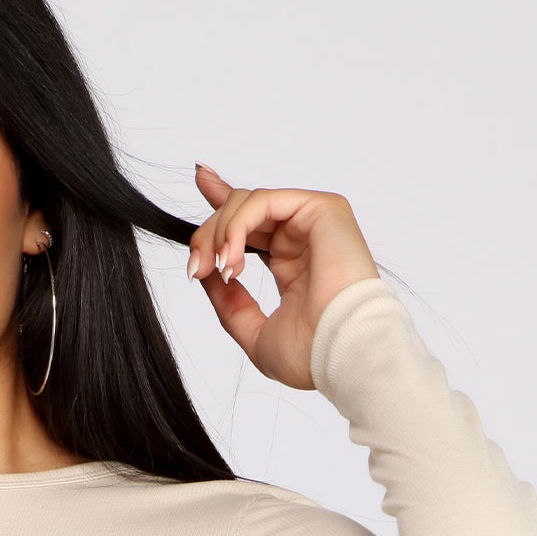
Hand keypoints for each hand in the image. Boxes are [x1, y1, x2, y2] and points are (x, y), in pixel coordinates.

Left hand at [185, 163, 379, 390]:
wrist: (340, 354)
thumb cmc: (310, 355)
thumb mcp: (252, 330)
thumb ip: (228, 303)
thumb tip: (205, 273)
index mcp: (291, 263)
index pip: (252, 224)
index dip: (224, 202)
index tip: (201, 180)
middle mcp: (302, 238)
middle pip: (241, 212)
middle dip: (208, 236)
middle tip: (196, 268)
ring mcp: (313, 221)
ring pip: (247, 202)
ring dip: (219, 234)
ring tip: (220, 269)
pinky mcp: (322, 208)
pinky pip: (263, 201)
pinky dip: (237, 225)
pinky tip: (232, 257)